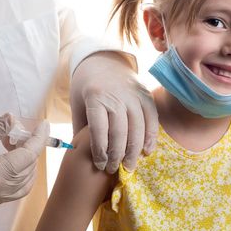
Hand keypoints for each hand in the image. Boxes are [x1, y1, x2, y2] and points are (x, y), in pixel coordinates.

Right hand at [0, 114, 47, 205]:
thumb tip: (14, 119)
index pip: (28, 155)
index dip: (39, 138)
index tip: (44, 124)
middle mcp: (0, 191)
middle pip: (30, 166)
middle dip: (29, 146)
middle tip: (16, 131)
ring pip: (28, 178)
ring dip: (27, 159)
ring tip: (11, 143)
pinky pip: (20, 188)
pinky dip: (23, 172)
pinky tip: (12, 159)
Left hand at [70, 51, 157, 173]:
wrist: (102, 61)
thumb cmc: (87, 88)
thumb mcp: (78, 105)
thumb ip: (82, 129)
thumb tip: (83, 158)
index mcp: (96, 97)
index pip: (100, 130)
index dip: (100, 151)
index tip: (100, 165)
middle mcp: (117, 96)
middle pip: (120, 132)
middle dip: (117, 155)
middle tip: (113, 170)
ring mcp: (134, 95)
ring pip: (138, 128)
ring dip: (134, 151)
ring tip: (129, 166)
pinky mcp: (146, 95)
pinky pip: (152, 119)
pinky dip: (151, 137)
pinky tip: (146, 151)